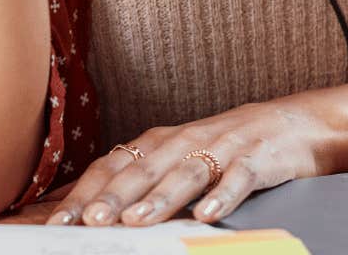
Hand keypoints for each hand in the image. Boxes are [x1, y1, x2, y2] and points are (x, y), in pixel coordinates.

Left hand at [45, 97, 331, 226]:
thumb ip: (138, 183)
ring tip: (138, 221)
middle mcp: (182, 143)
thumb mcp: (175, 160)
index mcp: (157, 144)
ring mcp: (220, 149)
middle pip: (143, 171)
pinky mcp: (255, 159)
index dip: (86, 192)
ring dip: (160, 198)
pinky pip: (237, 178)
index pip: (112, 167)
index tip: (60, 221)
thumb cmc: (220, 148)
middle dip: (115, 197)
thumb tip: (90, 210)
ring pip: (185, 174)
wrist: (288, 125)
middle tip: (91, 221)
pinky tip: (207, 215)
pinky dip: (222, 196)